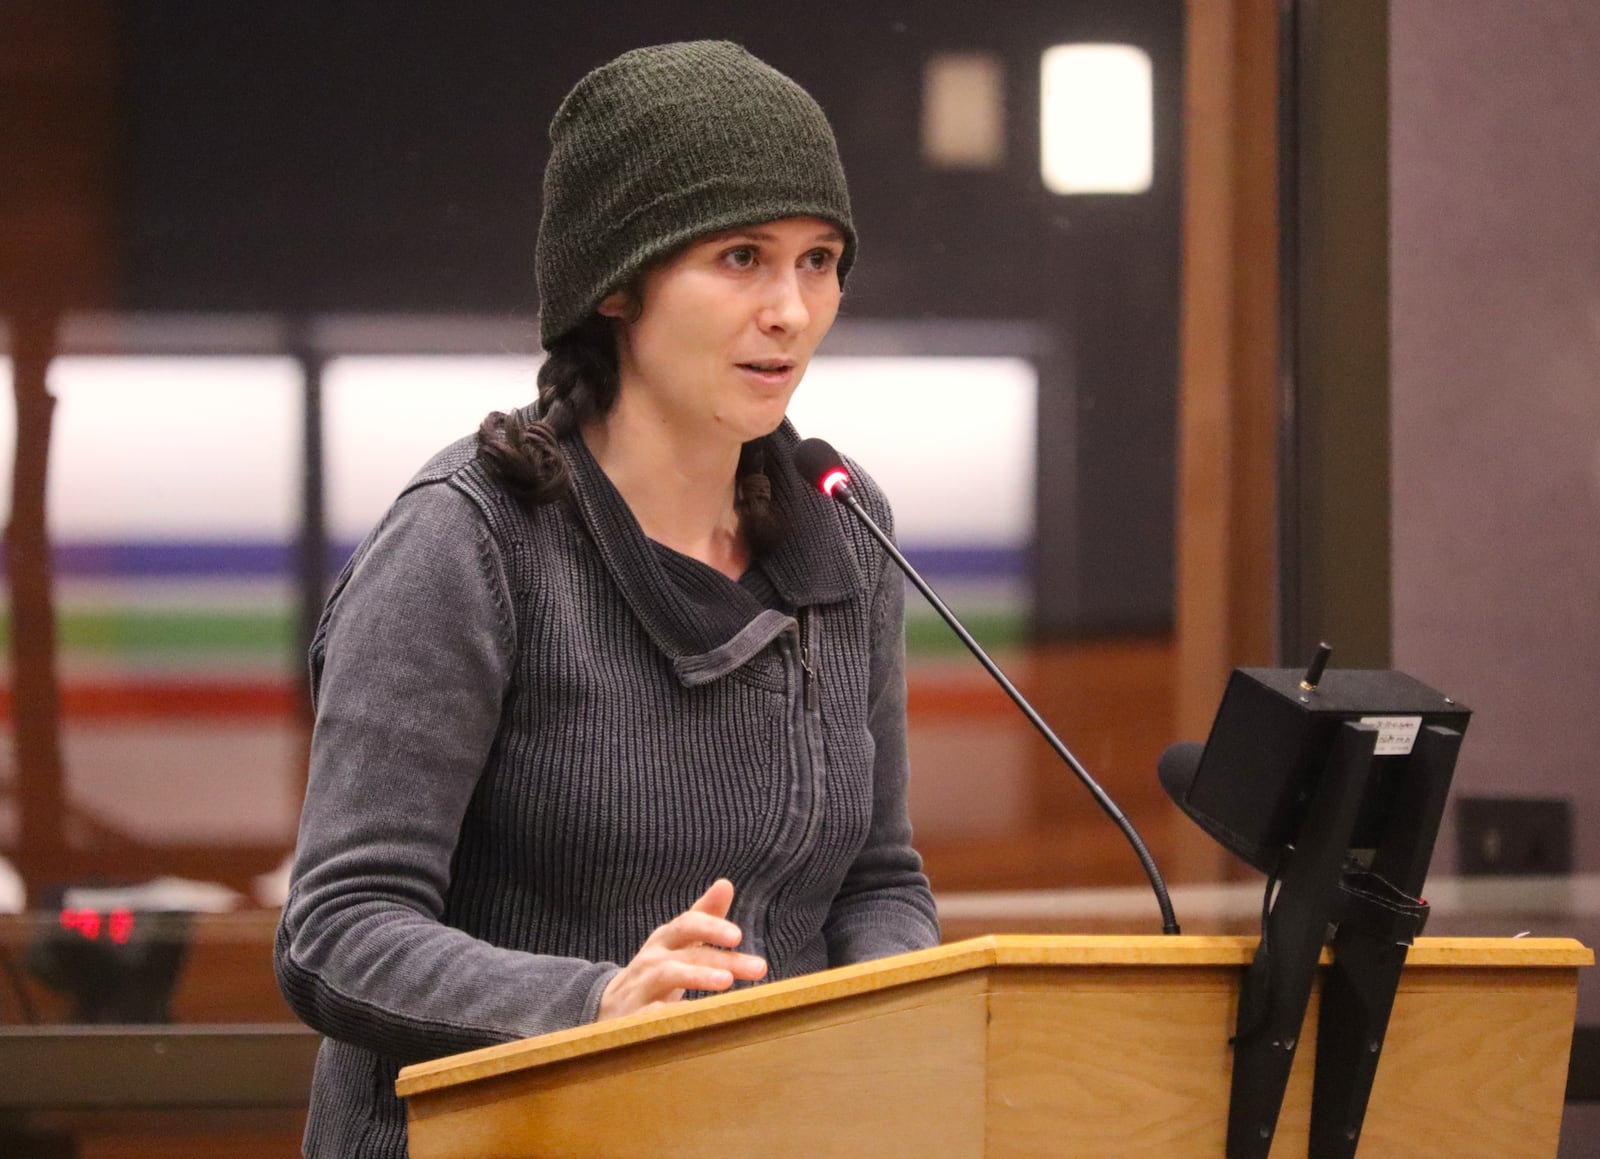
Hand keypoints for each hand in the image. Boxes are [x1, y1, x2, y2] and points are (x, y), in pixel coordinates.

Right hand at [597, 878, 767, 1019]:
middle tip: (758, 967)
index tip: (738, 936)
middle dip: (723, 959)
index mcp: (665, 940)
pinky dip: (668, 1013)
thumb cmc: (656, 970)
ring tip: (726, 982)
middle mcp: (651, 959)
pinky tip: (692, 1015)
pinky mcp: (631, 1016)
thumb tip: (725, 884)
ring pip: (667, 975)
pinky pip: (648, 1013)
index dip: (712, 927)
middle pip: (688, 953)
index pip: (687, 925)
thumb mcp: (677, 943)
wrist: (609, 1008)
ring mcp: (640, 986)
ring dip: (697, 976)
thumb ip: (703, 916)